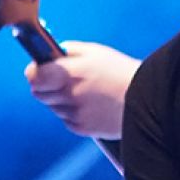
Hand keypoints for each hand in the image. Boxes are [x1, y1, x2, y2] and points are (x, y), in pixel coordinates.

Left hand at [25, 41, 139, 137]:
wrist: (146, 99)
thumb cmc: (119, 71)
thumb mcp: (94, 51)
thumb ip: (67, 50)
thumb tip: (48, 54)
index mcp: (68, 73)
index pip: (33, 76)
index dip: (35, 72)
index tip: (41, 70)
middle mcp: (68, 95)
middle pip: (38, 93)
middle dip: (46, 86)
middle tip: (63, 80)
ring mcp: (74, 114)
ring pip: (54, 108)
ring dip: (62, 100)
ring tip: (85, 93)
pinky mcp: (82, 129)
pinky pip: (67, 120)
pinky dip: (74, 114)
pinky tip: (91, 105)